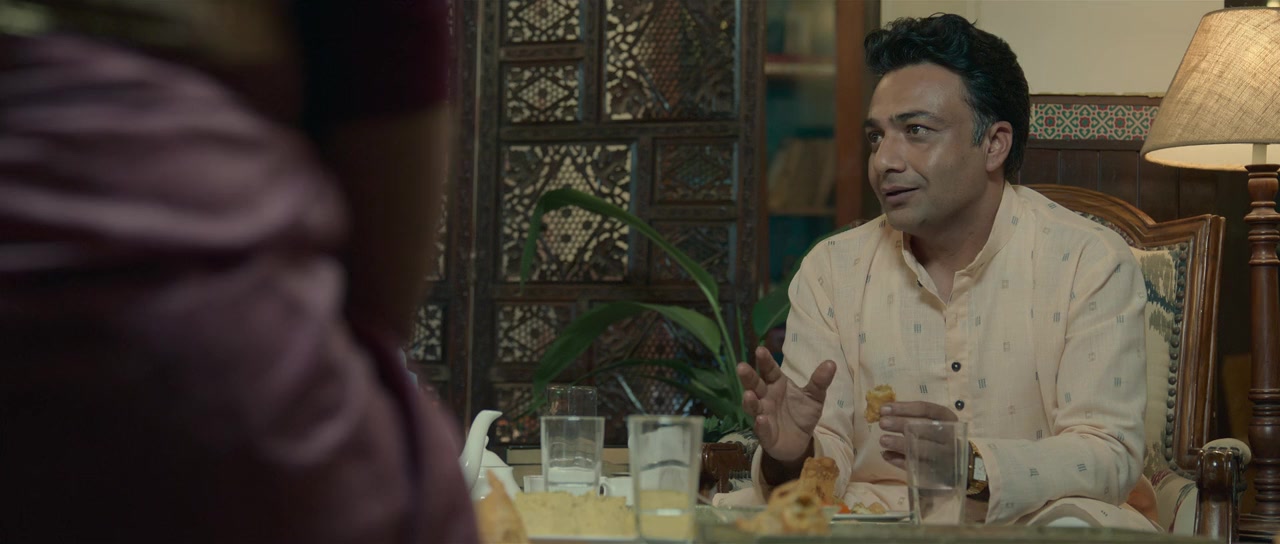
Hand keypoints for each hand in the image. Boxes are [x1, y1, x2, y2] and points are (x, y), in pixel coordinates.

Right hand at [736, 347, 836, 462]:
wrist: (800, 441)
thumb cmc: (802, 413)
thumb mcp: (815, 397)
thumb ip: (820, 381)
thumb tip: (831, 363)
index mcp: (776, 384)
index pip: (769, 370)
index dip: (765, 361)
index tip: (760, 350)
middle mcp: (765, 398)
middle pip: (754, 385)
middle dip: (748, 377)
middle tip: (742, 367)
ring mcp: (763, 415)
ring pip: (752, 407)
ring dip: (749, 401)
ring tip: (749, 394)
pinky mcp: (765, 435)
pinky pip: (761, 429)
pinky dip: (760, 425)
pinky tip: (761, 419)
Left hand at [876, 401, 958, 469]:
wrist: (958, 464)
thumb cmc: (939, 436)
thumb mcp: (933, 423)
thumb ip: (913, 417)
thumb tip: (885, 412)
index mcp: (949, 420)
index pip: (927, 410)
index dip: (904, 408)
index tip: (884, 409)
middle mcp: (950, 437)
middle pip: (924, 428)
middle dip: (901, 424)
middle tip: (882, 423)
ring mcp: (946, 457)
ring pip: (922, 449)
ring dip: (900, 444)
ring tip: (882, 440)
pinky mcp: (938, 473)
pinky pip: (917, 467)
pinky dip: (900, 461)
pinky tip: (886, 455)